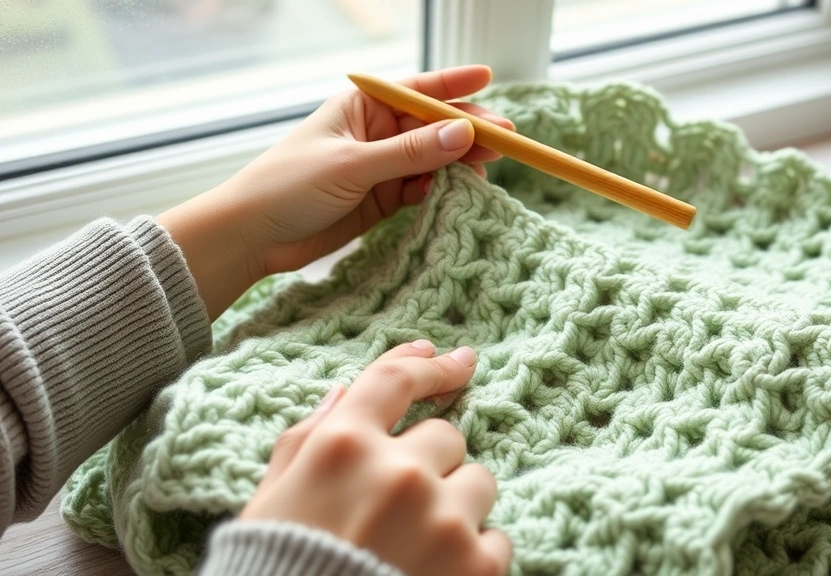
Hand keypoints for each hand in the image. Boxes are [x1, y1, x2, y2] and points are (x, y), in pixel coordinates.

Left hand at [157, 65, 513, 317]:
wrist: (252, 236)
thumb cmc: (288, 186)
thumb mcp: (353, 165)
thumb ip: (410, 153)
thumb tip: (463, 134)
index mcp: (361, 107)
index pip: (416, 90)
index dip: (454, 84)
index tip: (488, 76)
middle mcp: (374, 133)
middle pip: (432, 128)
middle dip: (467, 132)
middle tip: (505, 141)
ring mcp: (379, 167)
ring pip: (431, 161)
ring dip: (458, 166)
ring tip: (487, 173)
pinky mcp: (380, 200)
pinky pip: (421, 190)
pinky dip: (441, 193)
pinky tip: (459, 195)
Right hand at [240, 340, 511, 575]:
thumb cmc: (276, 569)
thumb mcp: (271, 499)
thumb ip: (308, 437)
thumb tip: (346, 392)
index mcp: (342, 447)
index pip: (394, 382)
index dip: (426, 366)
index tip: (453, 361)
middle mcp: (398, 472)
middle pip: (447, 436)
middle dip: (430, 464)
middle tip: (400, 507)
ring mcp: (443, 518)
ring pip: (480, 480)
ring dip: (457, 505)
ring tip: (418, 546)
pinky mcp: (477, 564)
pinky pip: (497, 536)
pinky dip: (474, 553)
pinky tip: (436, 574)